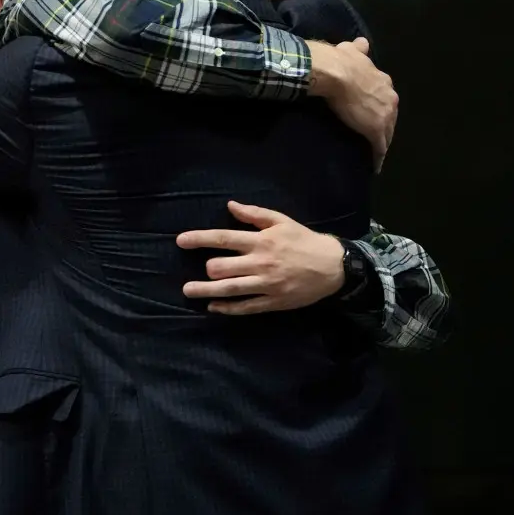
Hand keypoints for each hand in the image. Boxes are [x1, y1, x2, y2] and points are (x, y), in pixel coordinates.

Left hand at [178, 201, 345, 314]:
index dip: (199, 239)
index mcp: (261, 241)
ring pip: (229, 289)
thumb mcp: (282, 221)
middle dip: (207, 268)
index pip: (223, 238)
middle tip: (201, 270)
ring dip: (205, 291)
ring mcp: (266, 285)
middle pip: (222, 267)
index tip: (181, 241)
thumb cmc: (304, 240)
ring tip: (188, 291)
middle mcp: (260, 263)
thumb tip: (229, 206)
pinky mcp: (273, 302)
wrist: (333, 266)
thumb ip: (254, 214)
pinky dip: (228, 308)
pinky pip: (245, 307)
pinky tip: (214, 307)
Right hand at [307, 38, 397, 170]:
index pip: (386, 99)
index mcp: (384, 82)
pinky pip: (379, 147)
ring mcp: (384, 116)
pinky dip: (377, 157)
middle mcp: (390, 99)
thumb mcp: (353, 51)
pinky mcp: (375, 130)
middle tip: (376, 135)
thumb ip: (359, 49)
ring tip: (376, 152)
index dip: (380, 108)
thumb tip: (362, 42)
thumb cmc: (342, 61)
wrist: (337, 72)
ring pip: (387, 133)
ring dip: (383, 142)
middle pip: (390, 117)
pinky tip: (376, 166)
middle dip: (385, 126)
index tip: (374, 114)